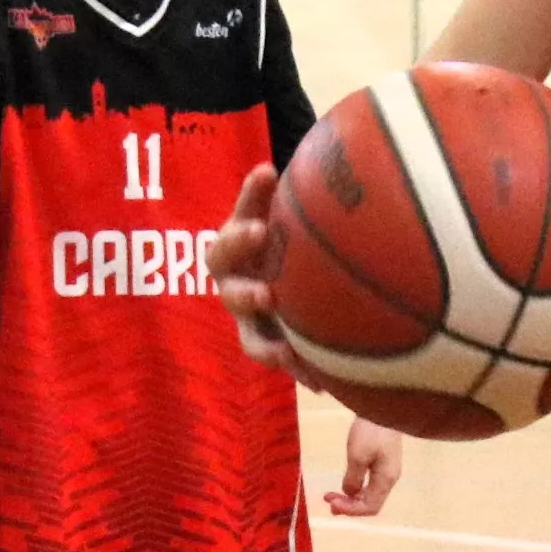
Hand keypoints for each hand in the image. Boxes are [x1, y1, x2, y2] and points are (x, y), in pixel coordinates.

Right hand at [205, 162, 305, 371]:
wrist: (288, 265)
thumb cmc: (282, 227)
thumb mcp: (278, 207)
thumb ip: (269, 193)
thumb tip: (267, 169)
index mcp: (235, 249)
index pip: (229, 241)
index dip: (239, 236)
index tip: (260, 229)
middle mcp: (236, 286)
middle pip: (230, 293)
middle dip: (245, 294)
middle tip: (266, 294)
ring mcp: (251, 320)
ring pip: (250, 339)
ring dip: (266, 347)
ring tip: (288, 354)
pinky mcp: (269, 344)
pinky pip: (281, 363)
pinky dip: (299, 371)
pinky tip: (321, 383)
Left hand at [324, 417, 402, 518]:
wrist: (384, 406)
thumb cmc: (371, 431)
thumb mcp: (357, 455)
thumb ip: (353, 478)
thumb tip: (349, 493)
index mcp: (386, 479)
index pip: (370, 507)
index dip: (350, 510)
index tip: (330, 502)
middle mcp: (389, 478)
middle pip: (371, 503)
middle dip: (349, 506)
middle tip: (328, 501)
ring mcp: (388, 470)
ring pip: (370, 494)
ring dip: (351, 498)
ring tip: (332, 496)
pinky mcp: (383, 461)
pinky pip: (370, 483)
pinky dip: (357, 487)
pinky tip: (346, 483)